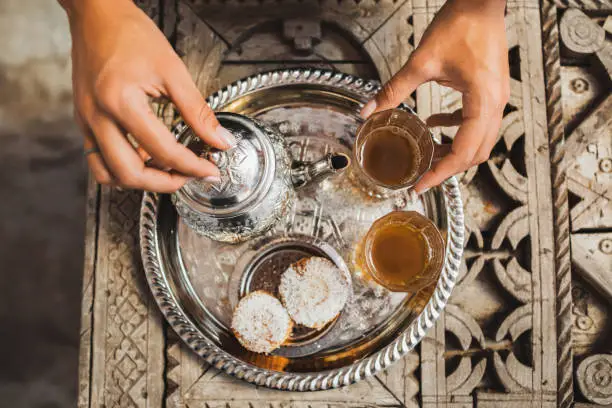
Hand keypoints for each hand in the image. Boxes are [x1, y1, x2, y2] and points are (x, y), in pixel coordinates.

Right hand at [62, 0, 233, 191]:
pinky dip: (121, 168)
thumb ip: (198, 111)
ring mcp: (86, 121)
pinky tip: (144, 158)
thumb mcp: (173, 70)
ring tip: (167, 171)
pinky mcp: (83, 121)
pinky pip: (98, 159)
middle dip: (165, 183)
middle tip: (189, 177)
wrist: (96, 14)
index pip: (163, 150)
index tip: (210, 171)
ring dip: (140, 181)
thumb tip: (221, 140)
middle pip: (130, 173)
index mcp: (120, 101)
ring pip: (108, 173)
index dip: (192, 166)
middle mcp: (97, 116)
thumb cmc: (131, 34)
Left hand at [361, 0, 509, 193]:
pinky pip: (477, 122)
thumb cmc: (461, 24)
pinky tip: (433, 124)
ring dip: (453, 151)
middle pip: (476, 153)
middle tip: (422, 176)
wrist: (482, 1)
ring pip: (479, 141)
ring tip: (427, 157)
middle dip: (448, 168)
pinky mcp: (491, 91)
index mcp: (483, 101)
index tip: (420, 185)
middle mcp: (496, 104)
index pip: (463, 151)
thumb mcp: (421, 61)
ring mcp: (497, 98)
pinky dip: (455, 130)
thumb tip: (369, 111)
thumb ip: (394, 90)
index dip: (441, 173)